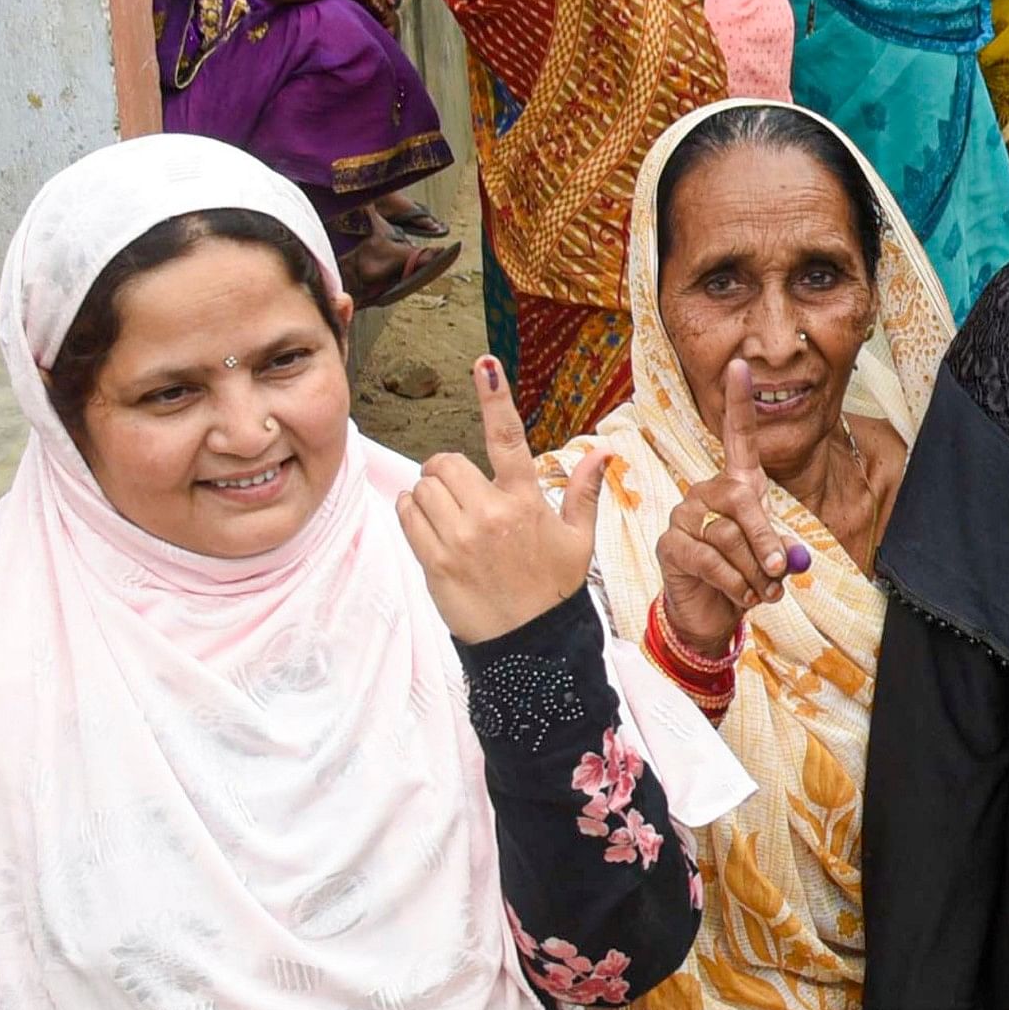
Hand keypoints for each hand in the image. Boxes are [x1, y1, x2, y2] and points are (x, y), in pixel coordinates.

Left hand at [399, 358, 602, 643]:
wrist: (530, 645)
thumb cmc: (552, 588)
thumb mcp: (577, 540)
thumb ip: (582, 491)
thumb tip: (600, 453)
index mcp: (527, 501)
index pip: (508, 438)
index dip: (496, 398)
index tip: (484, 364)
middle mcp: (492, 514)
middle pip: (444, 462)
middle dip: (447, 472)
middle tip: (462, 496)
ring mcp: (460, 537)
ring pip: (423, 487)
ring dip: (430, 496)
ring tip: (451, 520)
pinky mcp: (434, 560)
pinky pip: (408, 514)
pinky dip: (414, 515)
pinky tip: (434, 531)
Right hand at [655, 359, 800, 656]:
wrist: (711, 612)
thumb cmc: (746, 576)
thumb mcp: (770, 559)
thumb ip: (780, 551)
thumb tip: (787, 559)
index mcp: (735, 486)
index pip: (737, 437)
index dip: (738, 403)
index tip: (740, 364)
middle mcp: (706, 493)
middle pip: (740, 500)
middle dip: (765, 538)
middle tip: (781, 569)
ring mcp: (684, 516)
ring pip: (727, 536)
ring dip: (753, 571)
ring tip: (764, 592)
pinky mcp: (670, 545)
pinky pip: (709, 560)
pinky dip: (735, 584)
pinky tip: (743, 596)